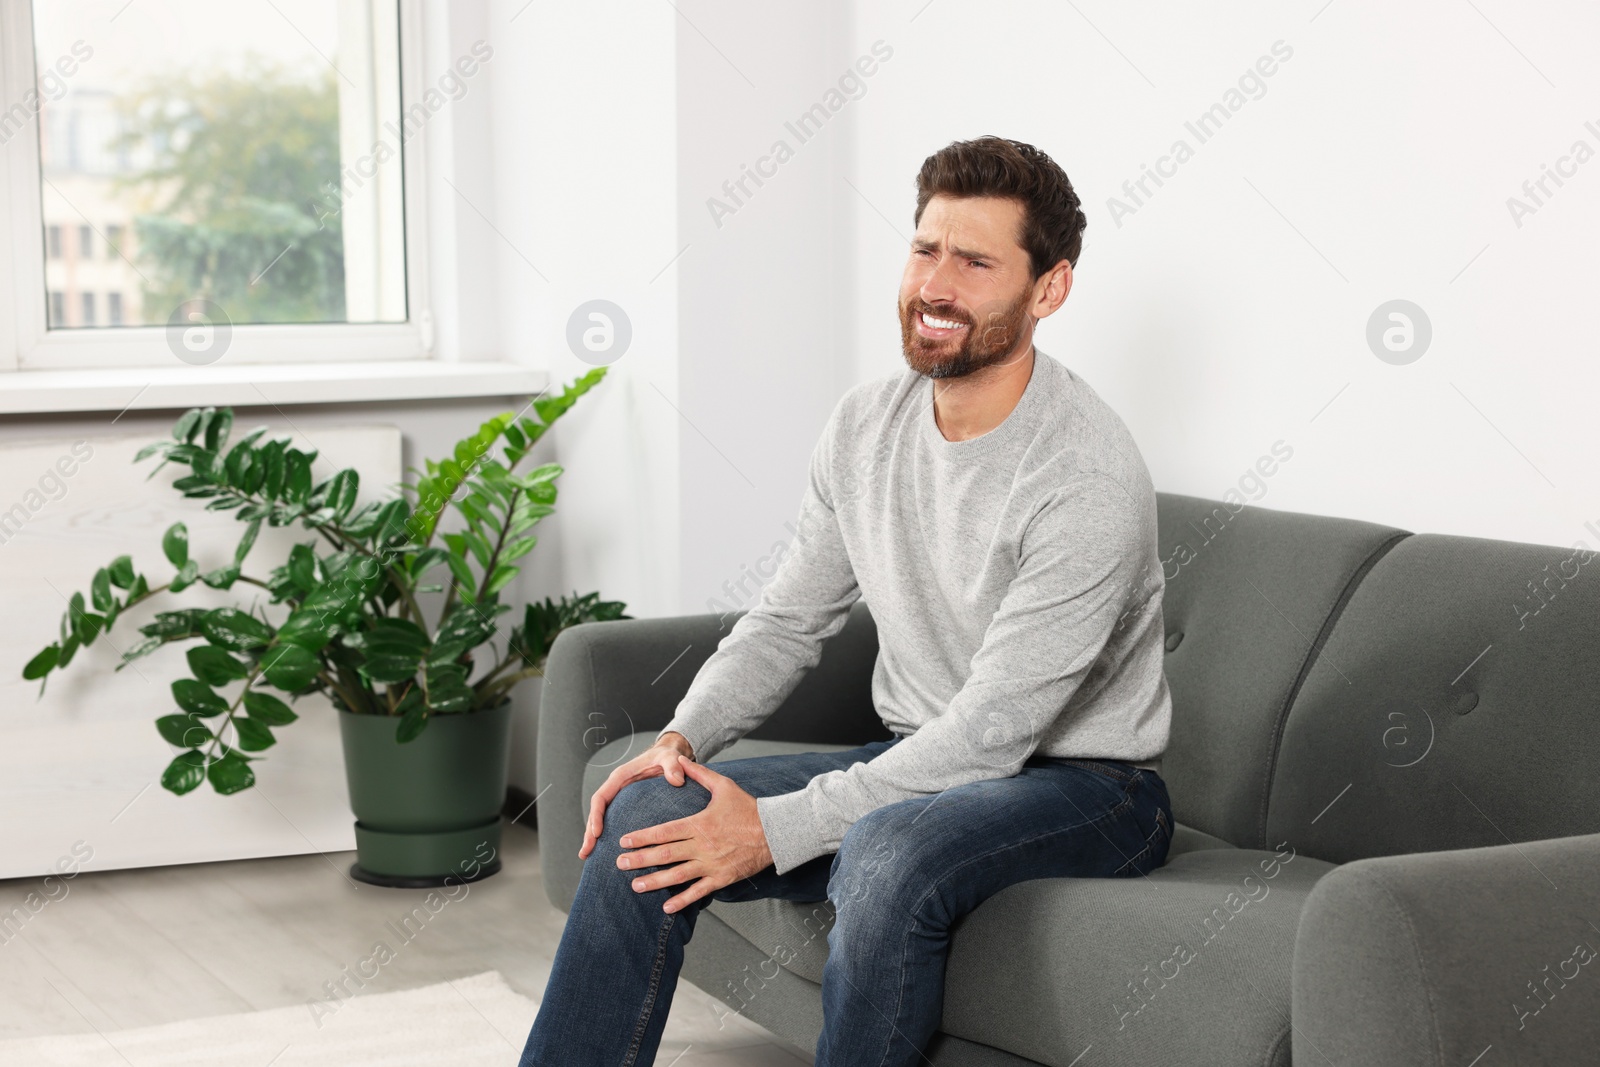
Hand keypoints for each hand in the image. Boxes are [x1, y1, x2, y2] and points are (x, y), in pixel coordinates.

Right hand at [579, 733, 694, 860]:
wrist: (668, 755)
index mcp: (621, 777)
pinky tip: (603, 851)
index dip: (597, 815)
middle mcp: (615, 787)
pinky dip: (605, 835)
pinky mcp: (624, 805)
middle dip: (589, 831)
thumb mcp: (671, 758)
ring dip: (592, 836)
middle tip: (585, 852)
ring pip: (600, 817)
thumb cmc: (667, 756)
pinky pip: (610, 820)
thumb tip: (677, 780)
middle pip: (596, 811)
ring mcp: (618, 797)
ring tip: (586, 856)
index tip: (596, 833)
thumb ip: (673, 766)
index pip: (601, 797)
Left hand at [617, 755, 773, 913]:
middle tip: (620, 863)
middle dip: (640, 860)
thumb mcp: (723, 786)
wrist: (774, 831)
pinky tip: (666, 907)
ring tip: (635, 885)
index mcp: (699, 824)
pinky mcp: (722, 878)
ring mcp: (711, 864)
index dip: (643, 837)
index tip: (625, 840)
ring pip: (677, 876)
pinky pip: (699, 892)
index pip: (664, 832)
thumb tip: (680, 759)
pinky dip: (682, 901)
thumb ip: (699, 773)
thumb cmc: (748, 808)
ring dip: (654, 882)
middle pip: (665, 855)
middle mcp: (702, 846)